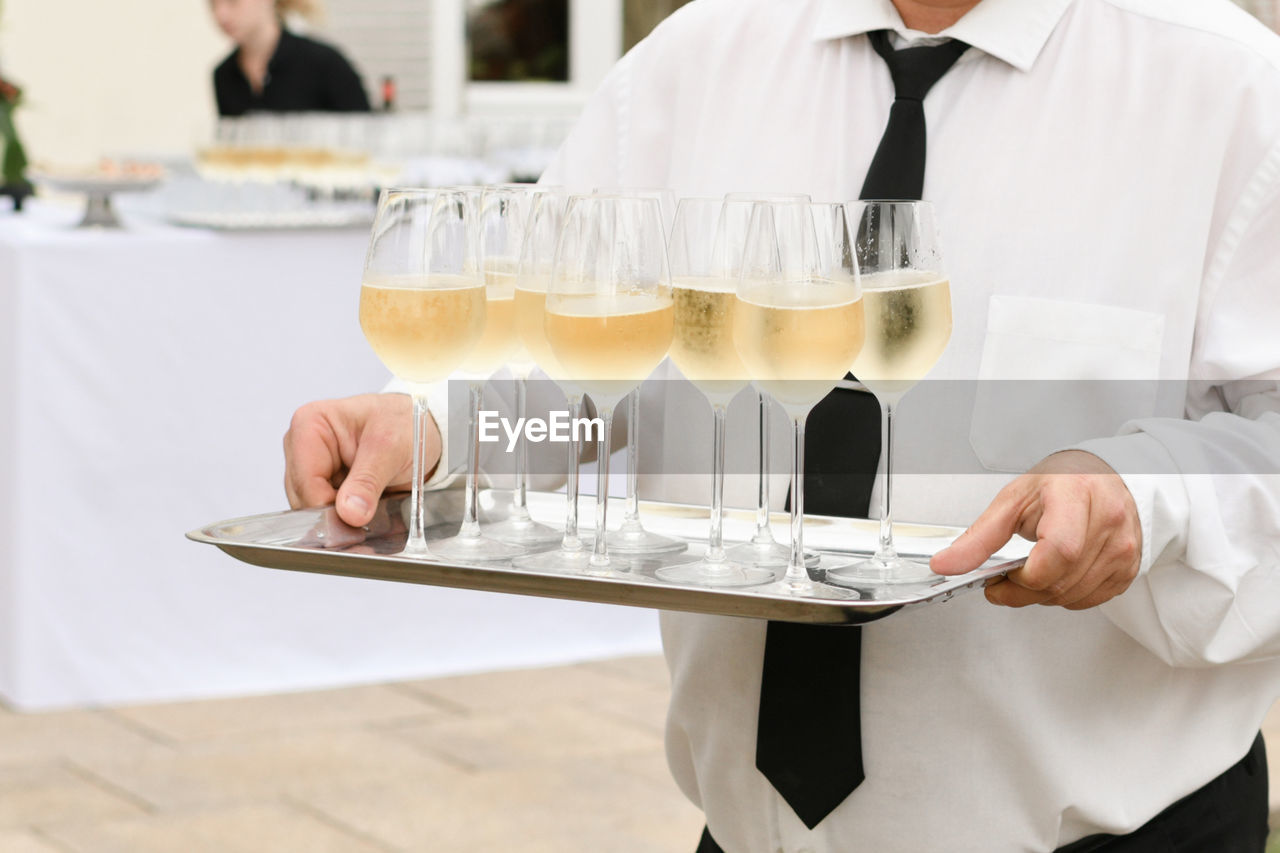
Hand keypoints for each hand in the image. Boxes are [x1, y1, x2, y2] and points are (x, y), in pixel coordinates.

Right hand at [282, 393, 439, 526]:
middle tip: (369, 515)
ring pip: (312, 509)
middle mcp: (303, 445)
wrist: (422, 428)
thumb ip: (368, 481)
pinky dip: (347, 517)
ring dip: (342, 517)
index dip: (327, 505)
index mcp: (311, 423)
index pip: (305, 480)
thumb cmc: (405, 422)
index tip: (355, 519)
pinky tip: (367, 509)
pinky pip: (326, 512)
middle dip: (335, 513)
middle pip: (304, 497)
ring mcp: (310, 466)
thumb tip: (349, 513)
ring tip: (373, 506)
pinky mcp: (323, 484)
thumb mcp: (392, 447)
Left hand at [930, 450, 1141, 609]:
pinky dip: (1064, 596)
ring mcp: (1123, 547)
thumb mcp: (1012, 500)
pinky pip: (1089, 600)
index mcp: (1077, 496)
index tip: (1003, 575)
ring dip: (1041, 596)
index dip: (1026, 575)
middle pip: (1061, 581)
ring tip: (1029, 572)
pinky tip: (1055, 574)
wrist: (1102, 478)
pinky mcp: (1129, 568)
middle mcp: (1108, 521)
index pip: (1059, 551)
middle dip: (1023, 590)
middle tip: (1004, 580)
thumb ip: (978, 538)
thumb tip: (946, 565)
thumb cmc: (1059, 484)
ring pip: (1073, 596)